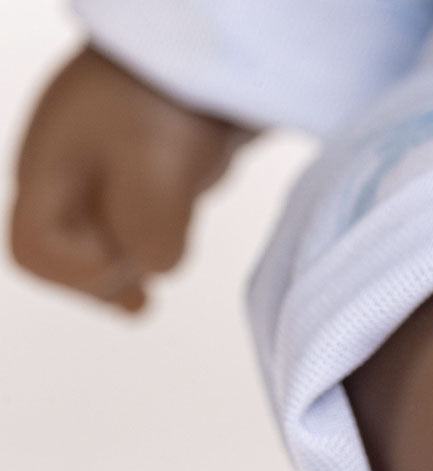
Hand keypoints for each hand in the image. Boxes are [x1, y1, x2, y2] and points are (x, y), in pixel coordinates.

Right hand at [9, 45, 254, 312]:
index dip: (78, 272)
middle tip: (146, 271)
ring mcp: (103, 175)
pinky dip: (147, 252)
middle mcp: (67, 177)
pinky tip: (161, 264)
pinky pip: (131, 231)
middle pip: (64, 258)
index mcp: (50, 172)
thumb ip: (150, 239)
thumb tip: (153, 269)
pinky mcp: (142, 176)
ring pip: (104, 248)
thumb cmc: (168, 95)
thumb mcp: (158, 176)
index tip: (124, 253)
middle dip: (105, 276)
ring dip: (130, 265)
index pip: (34, 253)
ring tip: (155, 270)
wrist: (210, 44)